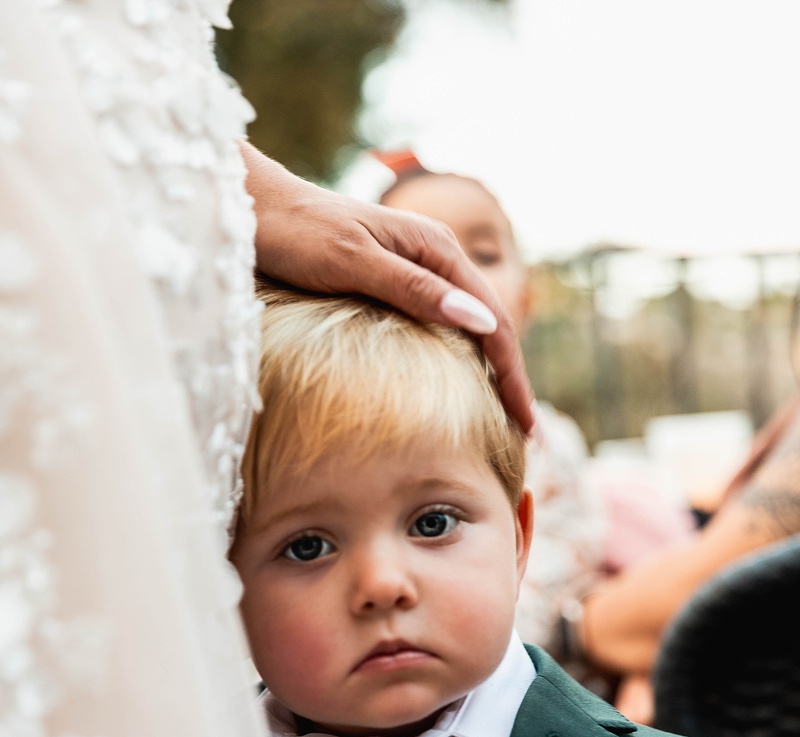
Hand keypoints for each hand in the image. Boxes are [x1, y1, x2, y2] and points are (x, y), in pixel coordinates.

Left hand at [241, 143, 533, 432]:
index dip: (514, 378)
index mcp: (436, 249)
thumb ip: (414, 290)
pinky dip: (459, 359)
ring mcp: (415, 269)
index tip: (526, 427)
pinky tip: (460, 386)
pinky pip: (442, 326)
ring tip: (503, 419)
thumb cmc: (295, 233)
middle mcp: (435, 257)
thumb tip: (480, 321)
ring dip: (490, 373)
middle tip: (526, 436)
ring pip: (469, 328)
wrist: (252, 206)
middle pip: (490, 328)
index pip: (493, 324)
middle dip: (512, 382)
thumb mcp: (353, 261)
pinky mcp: (393, 282)